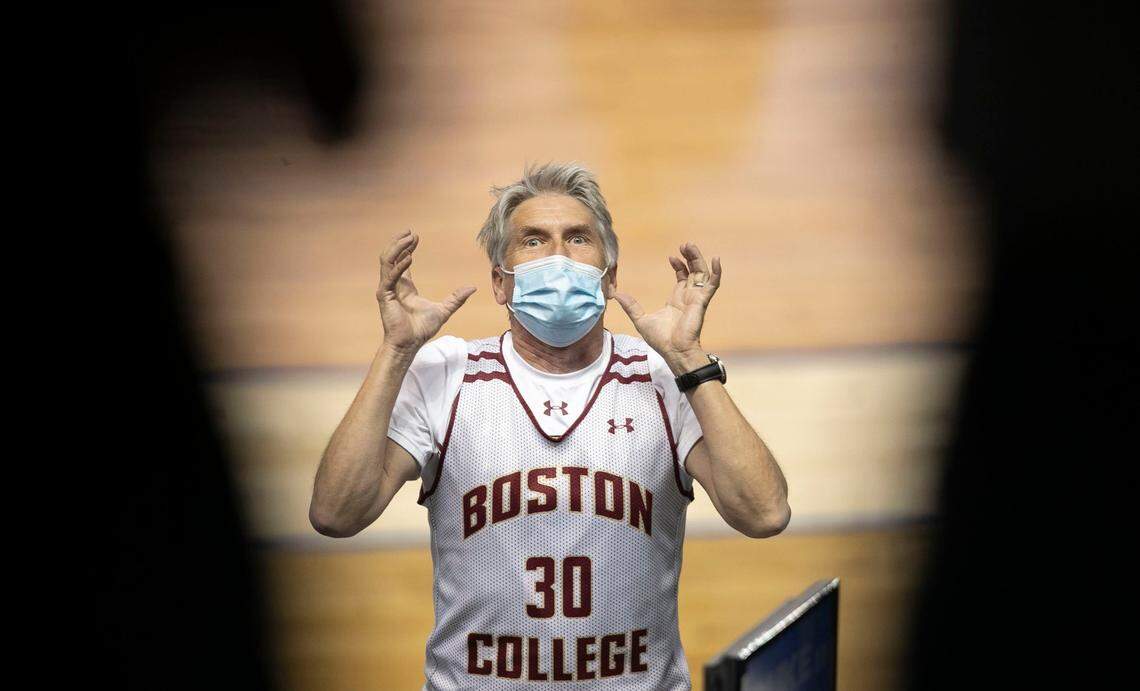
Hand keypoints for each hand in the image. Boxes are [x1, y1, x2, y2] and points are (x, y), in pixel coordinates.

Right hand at [376, 230, 476, 353]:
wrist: (410, 344)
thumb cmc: (421, 329)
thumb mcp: (444, 310)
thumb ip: (456, 298)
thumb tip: (472, 288)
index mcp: (405, 287)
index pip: (402, 262)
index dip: (407, 248)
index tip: (415, 237)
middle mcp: (394, 285)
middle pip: (392, 257)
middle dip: (400, 243)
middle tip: (410, 232)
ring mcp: (387, 289)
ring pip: (387, 262)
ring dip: (396, 248)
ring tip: (407, 238)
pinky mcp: (385, 295)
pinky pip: (390, 276)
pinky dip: (399, 267)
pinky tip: (409, 258)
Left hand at [613, 242, 721, 373]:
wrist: (673, 351)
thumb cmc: (661, 340)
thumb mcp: (640, 319)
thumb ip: (630, 306)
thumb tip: (615, 294)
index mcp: (677, 300)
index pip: (682, 278)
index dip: (679, 266)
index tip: (671, 257)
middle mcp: (689, 297)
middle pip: (693, 272)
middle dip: (690, 257)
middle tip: (685, 245)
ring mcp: (696, 298)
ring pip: (702, 274)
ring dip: (698, 259)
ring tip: (690, 246)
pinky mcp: (702, 301)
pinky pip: (713, 284)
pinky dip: (716, 272)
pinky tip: (715, 260)